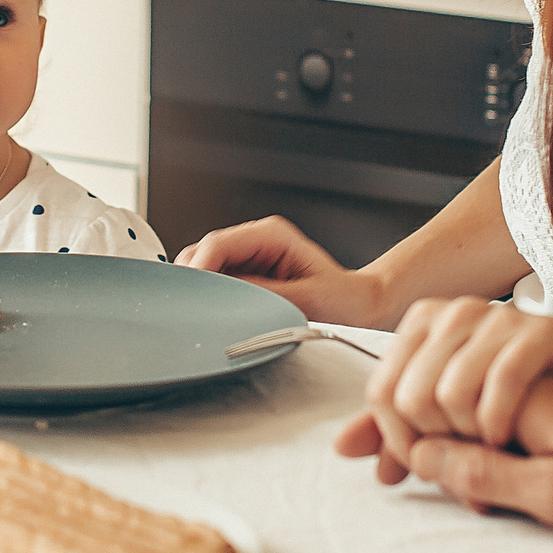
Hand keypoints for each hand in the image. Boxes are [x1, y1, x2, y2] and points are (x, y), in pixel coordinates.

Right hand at [174, 215, 388, 325]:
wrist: (361, 310)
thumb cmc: (344, 301)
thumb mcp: (307, 300)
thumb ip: (264, 296)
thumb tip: (226, 298)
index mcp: (269, 235)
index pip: (218, 243)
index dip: (199, 269)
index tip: (191, 296)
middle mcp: (254, 243)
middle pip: (202, 254)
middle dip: (195, 281)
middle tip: (196, 312)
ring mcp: (246, 260)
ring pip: (203, 269)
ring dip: (201, 292)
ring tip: (209, 317)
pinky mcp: (244, 279)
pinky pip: (213, 286)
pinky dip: (209, 300)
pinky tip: (218, 317)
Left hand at [329, 297, 552, 481]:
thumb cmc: (518, 398)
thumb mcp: (449, 412)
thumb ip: (395, 426)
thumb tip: (342, 448)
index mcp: (423, 323)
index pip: (380, 393)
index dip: (397, 441)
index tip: (423, 466)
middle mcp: (454, 312)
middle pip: (410, 398)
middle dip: (434, 446)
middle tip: (462, 465)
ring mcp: (497, 318)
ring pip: (449, 395)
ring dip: (467, 440)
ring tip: (487, 454)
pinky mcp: (542, 331)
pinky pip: (502, 383)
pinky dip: (499, 422)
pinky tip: (509, 439)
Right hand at [403, 371, 552, 552]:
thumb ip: (481, 470)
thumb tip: (417, 452)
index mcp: (526, 389)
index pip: (434, 395)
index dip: (406, 435)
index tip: (396, 474)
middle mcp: (533, 381)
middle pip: (445, 395)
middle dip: (418, 437)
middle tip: (413, 486)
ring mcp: (548, 396)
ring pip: (470, 410)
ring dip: (450, 448)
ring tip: (445, 491)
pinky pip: (502, 422)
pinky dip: (484, 449)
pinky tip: (484, 487)